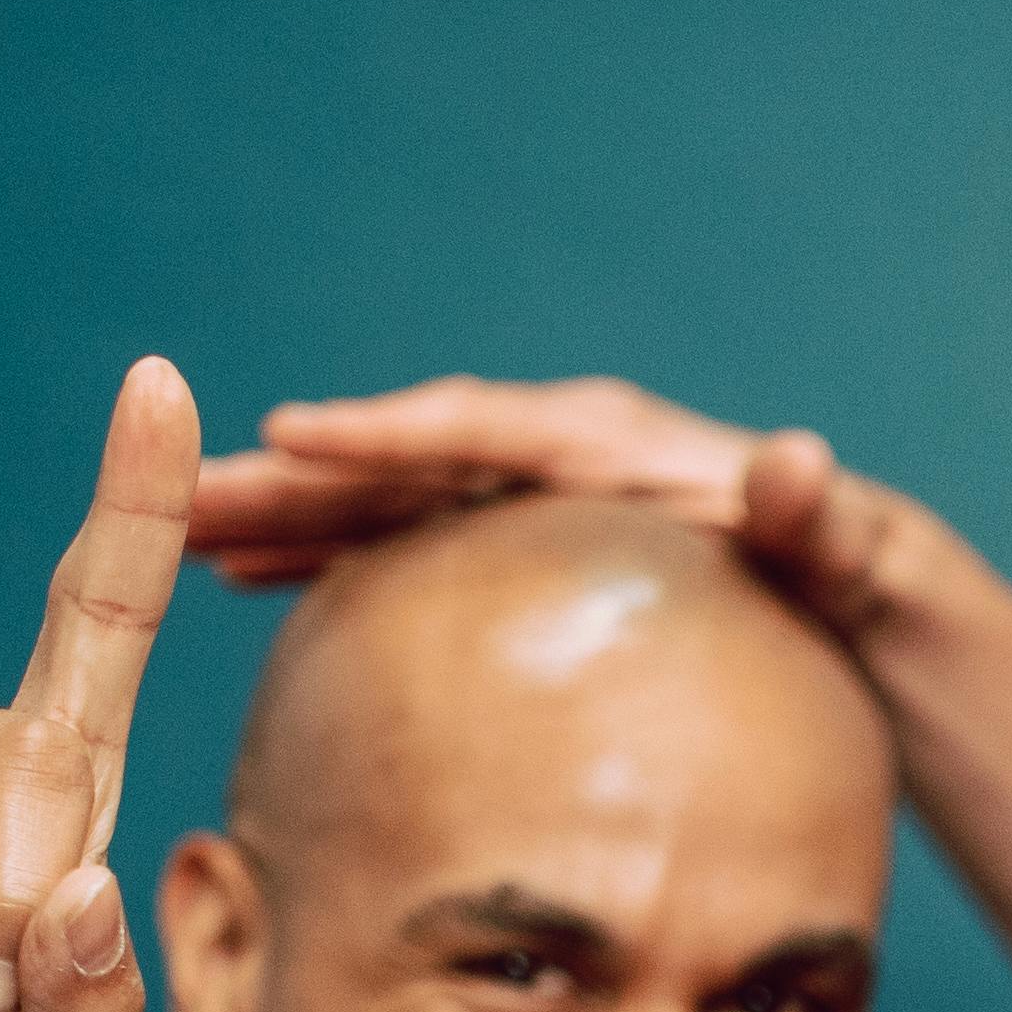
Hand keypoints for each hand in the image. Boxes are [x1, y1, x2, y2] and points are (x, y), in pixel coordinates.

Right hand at [191, 373, 925, 638]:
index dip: (384, 431)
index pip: (475, 428)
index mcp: (602, 444)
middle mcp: (540, 456)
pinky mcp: (499, 543)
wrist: (832, 584)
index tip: (290, 432)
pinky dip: (319, 554)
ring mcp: (512, 498)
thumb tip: (800, 463)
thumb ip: (814, 511)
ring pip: (372, 500)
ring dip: (275, 516)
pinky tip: (243, 582)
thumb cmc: (834, 564)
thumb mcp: (836, 541)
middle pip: (394, 459)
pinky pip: (391, 541)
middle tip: (178, 496)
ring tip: (176, 538)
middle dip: (287, 476)